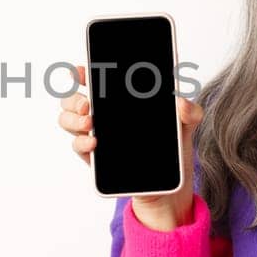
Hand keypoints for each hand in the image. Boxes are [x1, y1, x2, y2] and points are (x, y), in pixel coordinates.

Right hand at [58, 65, 204, 229]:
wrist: (169, 184)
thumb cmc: (172, 147)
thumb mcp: (186, 126)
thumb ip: (190, 112)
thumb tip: (182, 103)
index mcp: (119, 99)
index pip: (93, 80)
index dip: (81, 73)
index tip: (78, 71)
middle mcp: (101, 115)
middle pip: (72, 99)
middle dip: (73, 98)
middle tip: (87, 104)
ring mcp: (94, 134)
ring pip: (67, 120)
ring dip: (72, 118)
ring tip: (89, 122)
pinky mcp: (94, 157)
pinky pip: (77, 145)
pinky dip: (81, 142)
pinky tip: (94, 142)